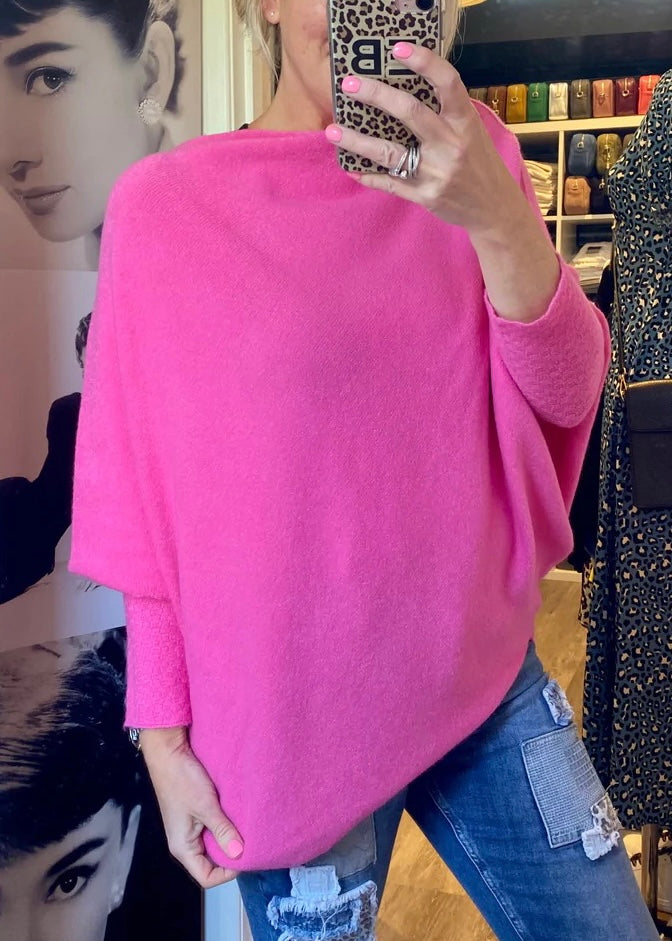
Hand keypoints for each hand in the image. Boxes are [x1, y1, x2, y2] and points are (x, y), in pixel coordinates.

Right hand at [140, 728, 243, 887]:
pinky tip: (236, 815)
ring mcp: (189, 828)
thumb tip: (240, 854)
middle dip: (231, 854)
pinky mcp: (194, 814)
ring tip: (245, 827)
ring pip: (213, 844)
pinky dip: (224, 824)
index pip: (207, 877)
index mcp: (182, 847)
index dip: (228, 873)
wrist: (168, 751)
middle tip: (250, 841)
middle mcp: (185, 842)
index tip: (246, 855)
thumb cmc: (182, 779)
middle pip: (211, 862)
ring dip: (228, 837)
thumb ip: (222, 830)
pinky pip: (212, 828)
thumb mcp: (205, 806)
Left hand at [326, 42, 529, 237]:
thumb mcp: (471, 131)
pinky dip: (369, 176)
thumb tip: (405, 88)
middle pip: (410, 113)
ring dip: (357, 141)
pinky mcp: (426, 196)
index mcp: (464, 122)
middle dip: (376, 96)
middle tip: (349, 85)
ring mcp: (437, 172)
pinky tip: (351, 167)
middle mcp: (451, 144)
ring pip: (390, 153)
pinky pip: (391, 183)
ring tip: (332, 131)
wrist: (494, 208)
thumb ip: (446, 113)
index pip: (447, 83)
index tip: (398, 49)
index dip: (424, 62)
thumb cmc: (478, 162)